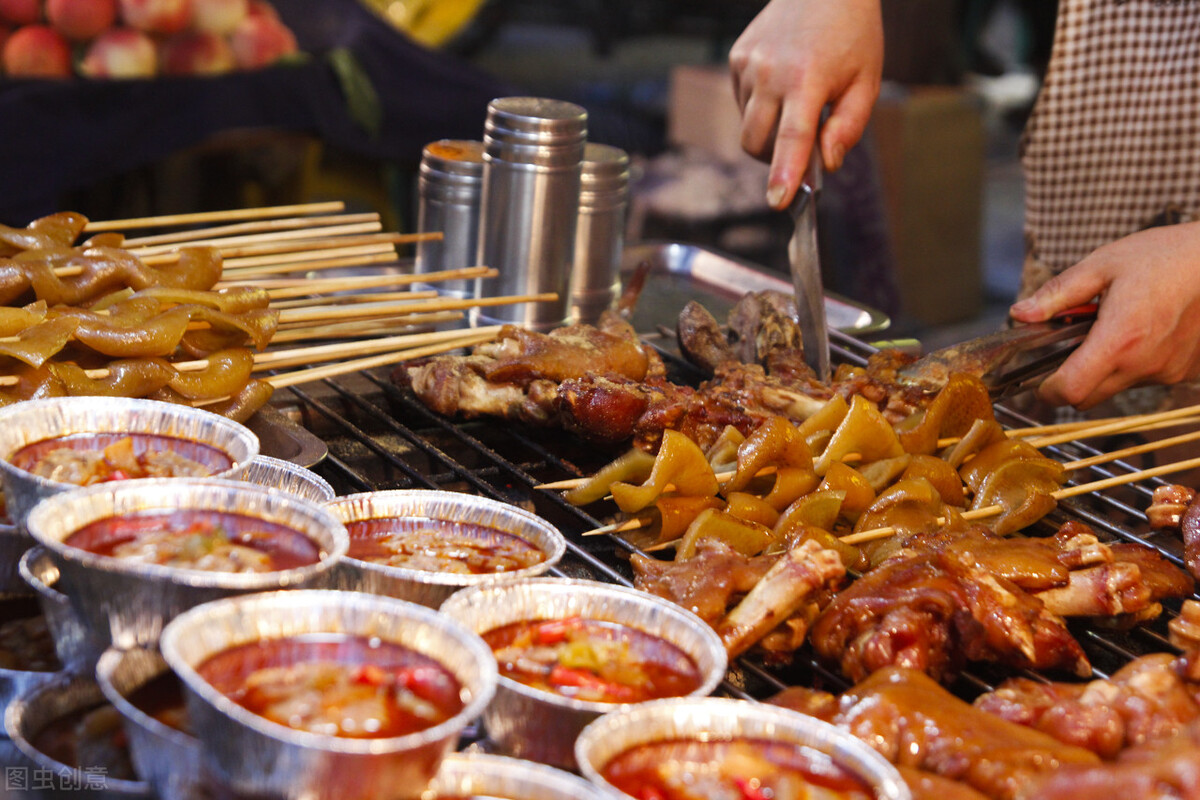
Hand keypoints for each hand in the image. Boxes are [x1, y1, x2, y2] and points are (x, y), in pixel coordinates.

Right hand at [729, 0, 882, 209]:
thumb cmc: (851, 34)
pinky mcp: (737, 58)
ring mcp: (748, 64)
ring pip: (747, 126)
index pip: (792, 138)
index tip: (778, 201)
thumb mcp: (866, 80)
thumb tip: (826, 163)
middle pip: (756, 143)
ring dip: (769, 132)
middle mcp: (770, 72)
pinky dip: (761, 106)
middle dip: (774, 160)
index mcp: (807, 80)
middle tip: (802, 150)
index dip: (783, 174)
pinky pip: (742, 102)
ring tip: (797, 104)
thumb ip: (848, 126)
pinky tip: (782, 84)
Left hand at [1009, 222, 1199, 407]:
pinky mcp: (1186, 370)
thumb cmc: (1165, 256)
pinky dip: (1136, 364)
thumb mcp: (1102, 264)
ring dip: (1106, 369)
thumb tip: (1021, 314)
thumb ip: (1057, 294)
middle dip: (1071, 381)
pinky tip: (1144, 332)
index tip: (1041, 380)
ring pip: (1118, 387)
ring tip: (1116, 329)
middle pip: (1089, 398)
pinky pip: (1148, 378)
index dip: (1048, 390)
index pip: (1071, 391)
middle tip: (1072, 348)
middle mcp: (1144, 364)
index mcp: (1118, 340)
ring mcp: (1168, 371)